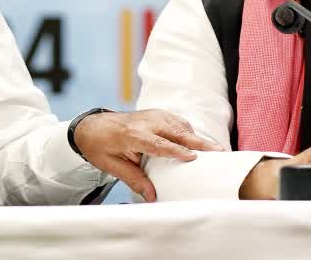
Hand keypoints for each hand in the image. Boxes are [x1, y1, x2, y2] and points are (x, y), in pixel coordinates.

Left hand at [72, 109, 223, 201]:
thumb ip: (134, 180)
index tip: (194, 158)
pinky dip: (189, 131)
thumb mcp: (112, 166)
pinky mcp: (156, 114)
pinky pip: (177, 121)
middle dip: (199, 141)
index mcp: (132, 135)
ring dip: (197, 136)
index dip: (177, 150)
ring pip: (180, 124)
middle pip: (176, 130)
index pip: (159, 143)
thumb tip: (152, 196)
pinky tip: (199, 143)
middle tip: (219, 150)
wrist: (91, 126)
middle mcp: (145, 122)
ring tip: (216, 150)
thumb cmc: (101, 146)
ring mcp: (151, 115)